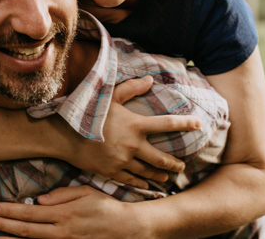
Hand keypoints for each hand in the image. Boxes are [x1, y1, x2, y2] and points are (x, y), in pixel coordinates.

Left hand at [0, 186, 148, 238]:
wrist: (127, 230)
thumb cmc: (106, 208)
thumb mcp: (86, 193)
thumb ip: (62, 195)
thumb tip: (39, 201)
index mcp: (64, 215)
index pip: (31, 214)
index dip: (11, 211)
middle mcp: (62, 233)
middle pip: (26, 231)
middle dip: (3, 226)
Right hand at [58, 76, 199, 186]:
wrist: (65, 136)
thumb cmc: (88, 112)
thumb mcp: (109, 97)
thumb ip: (131, 89)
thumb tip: (150, 80)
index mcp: (135, 125)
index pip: (167, 124)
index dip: (185, 123)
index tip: (199, 124)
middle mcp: (132, 145)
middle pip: (161, 157)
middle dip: (175, 163)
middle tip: (182, 166)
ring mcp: (123, 161)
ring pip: (148, 171)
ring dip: (160, 174)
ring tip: (168, 176)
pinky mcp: (112, 172)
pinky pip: (132, 180)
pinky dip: (142, 183)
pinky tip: (148, 185)